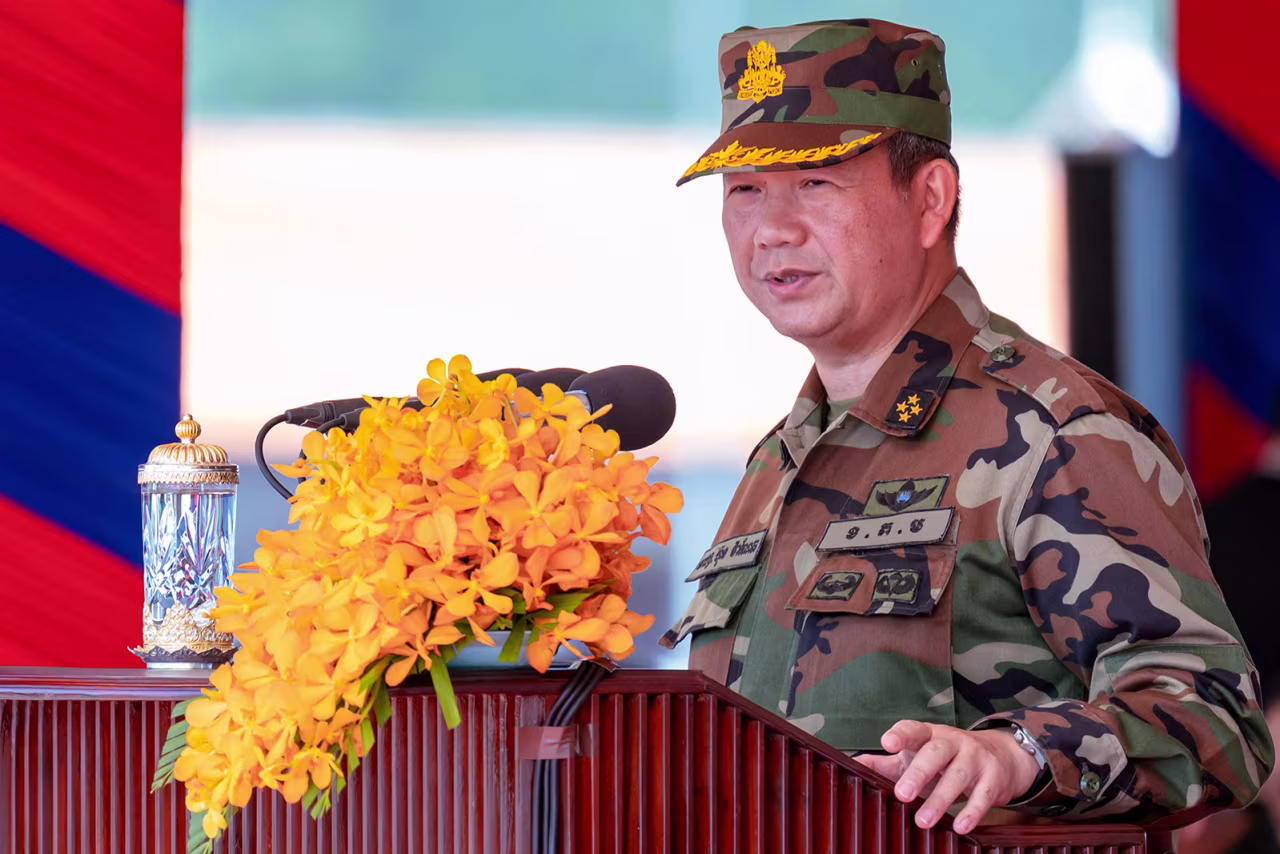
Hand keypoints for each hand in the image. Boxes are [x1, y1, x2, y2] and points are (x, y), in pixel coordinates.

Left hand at [852, 720, 1043, 834]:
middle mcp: (953, 741)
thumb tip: (852, 766)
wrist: (1001, 756)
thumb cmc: (947, 758)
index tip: (886, 743)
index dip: (900, 735)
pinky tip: (960, 826)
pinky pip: (983, 796)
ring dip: (941, 799)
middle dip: (919, 772)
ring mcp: (975, 758)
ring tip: (924, 821)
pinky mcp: (993, 779)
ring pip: (958, 775)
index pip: (913, 730)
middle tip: (902, 794)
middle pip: (935, 752)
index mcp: (929, 735)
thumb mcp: (916, 756)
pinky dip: (972, 812)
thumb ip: (885, 764)